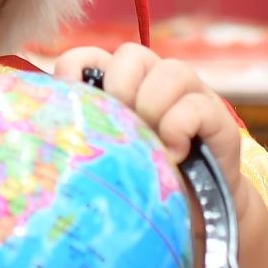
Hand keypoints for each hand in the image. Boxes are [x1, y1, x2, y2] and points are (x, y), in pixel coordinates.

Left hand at [62, 40, 239, 173]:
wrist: (196, 213)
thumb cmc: (146, 182)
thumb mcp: (109, 157)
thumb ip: (87, 136)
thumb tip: (52, 129)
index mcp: (122, 86)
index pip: (91, 56)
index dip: (77, 68)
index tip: (72, 99)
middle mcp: (156, 81)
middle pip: (132, 54)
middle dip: (120, 88)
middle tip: (121, 127)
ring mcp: (190, 94)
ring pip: (170, 71)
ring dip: (152, 107)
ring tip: (151, 143)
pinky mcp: (216, 116)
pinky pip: (195, 106)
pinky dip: (178, 129)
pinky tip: (173, 156)